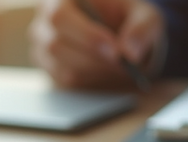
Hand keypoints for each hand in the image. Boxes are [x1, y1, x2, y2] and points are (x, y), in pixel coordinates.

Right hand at [29, 0, 164, 88]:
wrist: (123, 33)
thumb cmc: (129, 17)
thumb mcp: (145, 16)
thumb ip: (141, 29)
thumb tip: (130, 52)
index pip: (60, 15)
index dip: (86, 35)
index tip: (114, 50)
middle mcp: (45, 17)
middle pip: (55, 44)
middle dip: (93, 58)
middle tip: (121, 64)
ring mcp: (43, 43)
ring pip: (61, 66)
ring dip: (95, 71)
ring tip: (120, 66)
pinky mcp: (48, 65)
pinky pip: (65, 80)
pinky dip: (90, 80)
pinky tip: (106, 70)